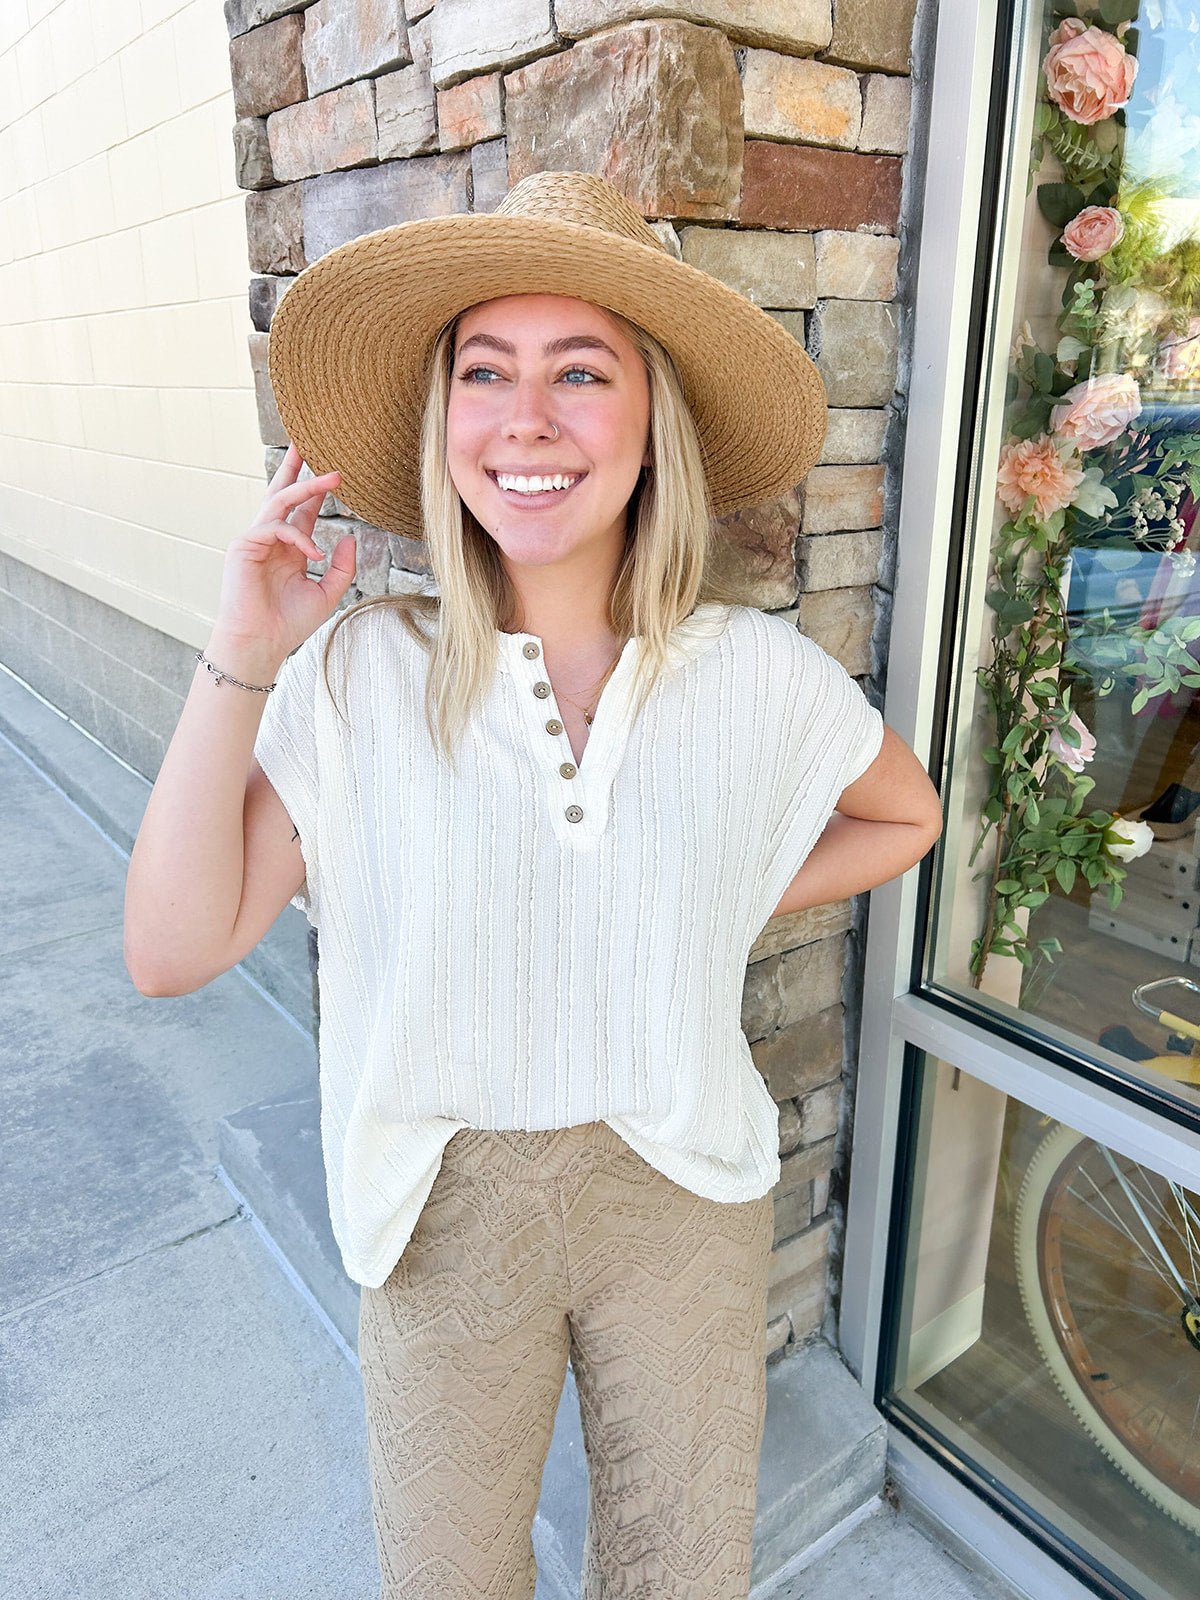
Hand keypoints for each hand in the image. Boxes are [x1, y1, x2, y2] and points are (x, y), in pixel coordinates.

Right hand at [210, 443, 356, 668]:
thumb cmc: (289, 622)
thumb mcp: (327, 593)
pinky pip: (274, 528)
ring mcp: (255, 540)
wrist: (261, 643)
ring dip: (306, 486)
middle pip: (282, 492)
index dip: (317, 489)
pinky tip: (314, 554)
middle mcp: (271, 539)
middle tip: (307, 439)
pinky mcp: (243, 546)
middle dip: (295, 466)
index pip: (302, 509)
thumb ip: (341, 567)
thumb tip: (350, 537)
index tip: (335, 472)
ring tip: (333, 477)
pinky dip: (297, 537)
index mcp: (289, 548)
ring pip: (279, 501)